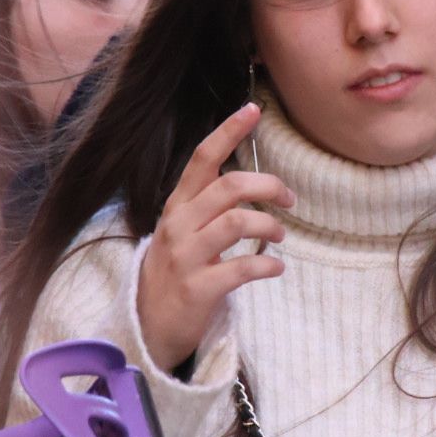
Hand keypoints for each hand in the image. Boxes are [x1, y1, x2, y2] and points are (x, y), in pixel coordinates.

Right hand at [136, 103, 293, 370]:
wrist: (146, 326)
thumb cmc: (174, 272)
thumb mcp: (183, 231)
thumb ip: (208, 206)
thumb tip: (249, 182)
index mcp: (177, 206)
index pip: (202, 159)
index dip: (228, 132)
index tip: (253, 110)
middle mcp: (178, 226)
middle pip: (229, 187)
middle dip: (268, 186)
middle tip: (289, 200)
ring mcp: (185, 257)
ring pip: (238, 222)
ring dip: (270, 225)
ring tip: (280, 236)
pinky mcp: (197, 289)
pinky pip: (242, 268)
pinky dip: (267, 265)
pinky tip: (275, 267)